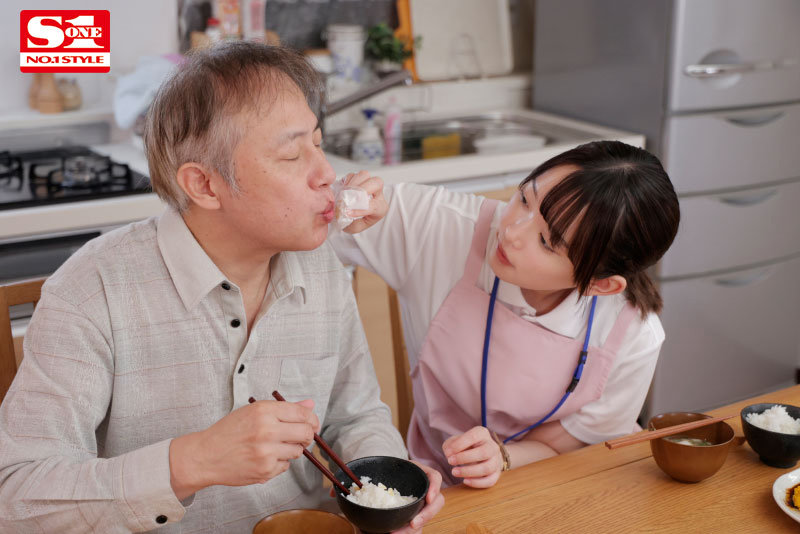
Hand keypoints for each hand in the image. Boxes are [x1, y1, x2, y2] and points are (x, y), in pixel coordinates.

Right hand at [169, 399, 319, 498]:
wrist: (206, 456)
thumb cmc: (229, 432)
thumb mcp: (254, 411)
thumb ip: (285, 408)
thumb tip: (310, 404)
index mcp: (264, 411)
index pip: (302, 413)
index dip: (312, 419)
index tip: (311, 423)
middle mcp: (267, 430)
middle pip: (306, 433)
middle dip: (307, 435)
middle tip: (300, 436)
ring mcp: (267, 452)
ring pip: (298, 451)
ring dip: (291, 449)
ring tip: (274, 446)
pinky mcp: (265, 471)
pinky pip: (285, 466)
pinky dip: (279, 462)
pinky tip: (264, 457)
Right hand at [339, 170, 387, 233]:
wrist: (350, 217)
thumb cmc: (354, 222)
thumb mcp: (353, 228)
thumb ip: (349, 222)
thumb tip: (343, 212)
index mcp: (380, 208)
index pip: (374, 205)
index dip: (360, 209)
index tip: (347, 212)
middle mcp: (377, 194)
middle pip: (377, 182)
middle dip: (362, 189)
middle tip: (349, 197)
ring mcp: (368, 184)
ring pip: (365, 175)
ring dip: (352, 183)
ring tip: (344, 193)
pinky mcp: (358, 179)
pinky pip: (353, 174)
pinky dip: (347, 181)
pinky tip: (343, 190)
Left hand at [392, 461, 443, 532]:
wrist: (385, 480)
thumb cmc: (389, 471)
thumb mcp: (390, 468)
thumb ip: (388, 474)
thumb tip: (376, 481)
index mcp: (421, 474)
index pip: (435, 477)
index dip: (434, 487)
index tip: (428, 499)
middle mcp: (425, 489)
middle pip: (437, 501)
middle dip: (426, 515)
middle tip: (413, 524)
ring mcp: (422, 503)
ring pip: (427, 518)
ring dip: (415, 528)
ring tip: (398, 533)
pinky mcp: (417, 515)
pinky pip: (418, 527)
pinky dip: (410, 532)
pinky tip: (399, 533)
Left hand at [442, 426, 502, 487]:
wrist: (481, 454)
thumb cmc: (465, 446)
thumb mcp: (456, 441)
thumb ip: (450, 445)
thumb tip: (449, 454)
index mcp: (482, 433)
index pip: (473, 437)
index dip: (459, 445)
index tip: (447, 452)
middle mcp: (492, 446)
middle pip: (483, 452)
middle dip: (464, 458)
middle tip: (450, 461)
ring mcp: (496, 460)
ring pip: (487, 468)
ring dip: (469, 472)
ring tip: (454, 472)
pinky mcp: (497, 474)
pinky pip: (490, 480)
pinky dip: (477, 483)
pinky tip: (465, 481)